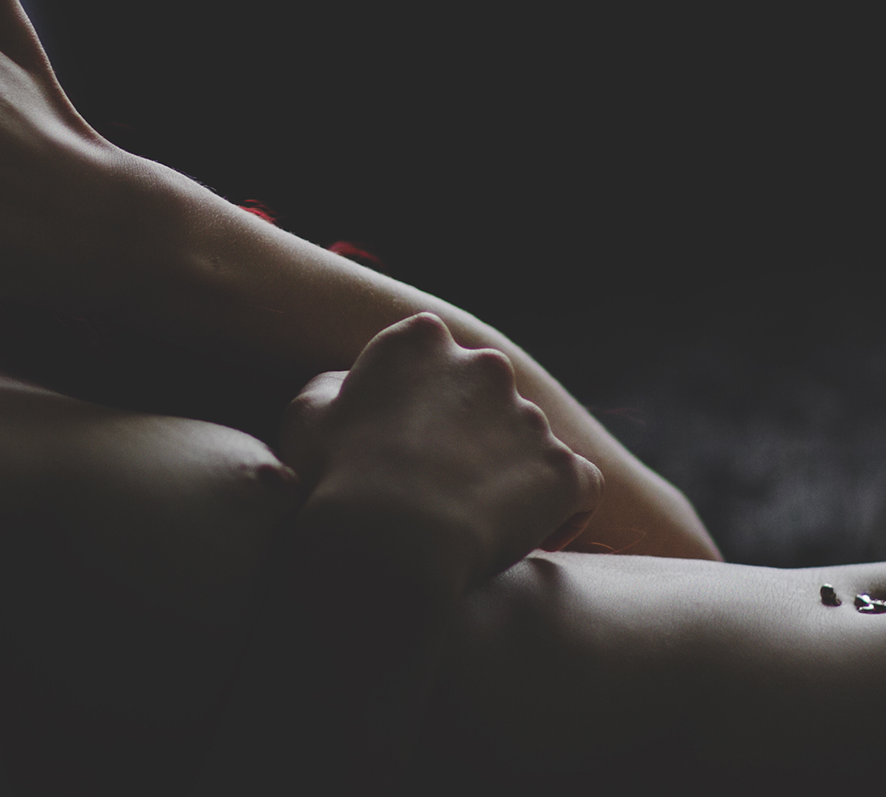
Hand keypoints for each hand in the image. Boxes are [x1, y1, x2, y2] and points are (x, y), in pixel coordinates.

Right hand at [276, 312, 602, 593]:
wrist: (385, 544)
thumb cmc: (334, 481)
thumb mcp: (306, 418)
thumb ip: (334, 388)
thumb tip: (347, 389)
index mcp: (421, 340)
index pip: (433, 357)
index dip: (421, 402)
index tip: (406, 443)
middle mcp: (485, 366)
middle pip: (486, 397)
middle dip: (472, 433)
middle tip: (440, 488)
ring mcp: (530, 417)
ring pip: (529, 443)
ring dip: (509, 475)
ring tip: (473, 526)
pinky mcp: (563, 470)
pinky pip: (579, 488)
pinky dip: (564, 511)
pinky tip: (533, 538)